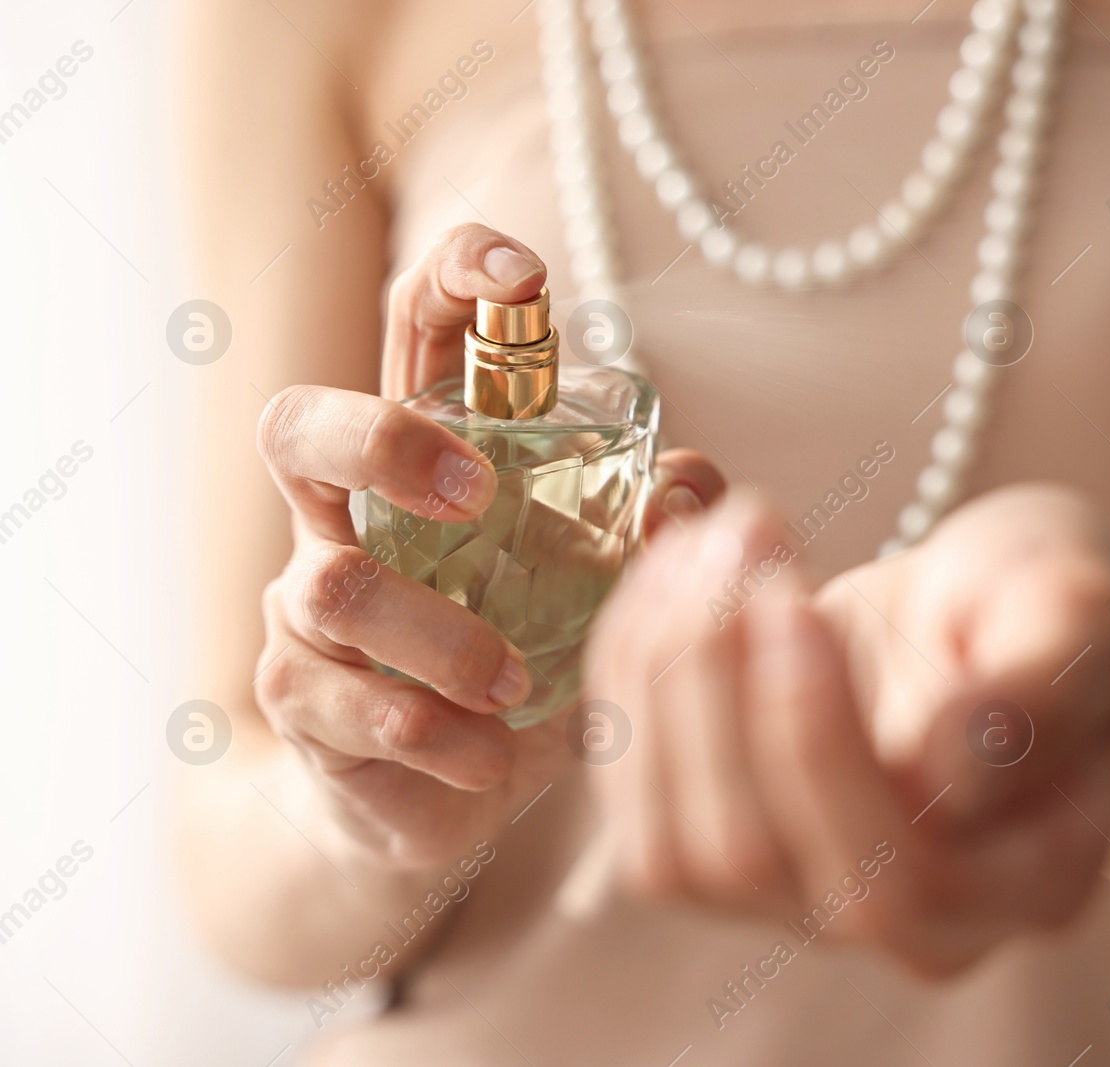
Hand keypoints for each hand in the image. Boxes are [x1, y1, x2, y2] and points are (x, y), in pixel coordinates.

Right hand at [253, 224, 723, 869]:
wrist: (450, 795)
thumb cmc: (528, 659)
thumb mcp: (607, 585)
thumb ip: (654, 525)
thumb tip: (683, 488)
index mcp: (426, 455)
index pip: (414, 327)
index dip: (454, 273)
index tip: (525, 279)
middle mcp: (345, 512)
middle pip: (297, 422)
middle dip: (383, 440)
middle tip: (475, 497)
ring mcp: (307, 603)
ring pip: (338, 584)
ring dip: (445, 638)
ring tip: (515, 685)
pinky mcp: (300, 699)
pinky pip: (349, 703)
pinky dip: (437, 732)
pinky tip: (490, 753)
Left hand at [584, 484, 1109, 972]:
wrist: (1003, 619)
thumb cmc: (1053, 610)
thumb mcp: (1080, 603)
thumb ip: (1043, 677)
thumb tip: (955, 757)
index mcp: (1030, 881)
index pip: (894, 872)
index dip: (814, 739)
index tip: (790, 593)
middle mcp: (916, 926)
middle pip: (753, 860)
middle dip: (712, 687)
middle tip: (742, 538)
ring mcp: (810, 902)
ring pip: (673, 851)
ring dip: (662, 675)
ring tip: (711, 542)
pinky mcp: (729, 851)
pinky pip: (635, 805)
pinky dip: (629, 678)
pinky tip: (672, 575)